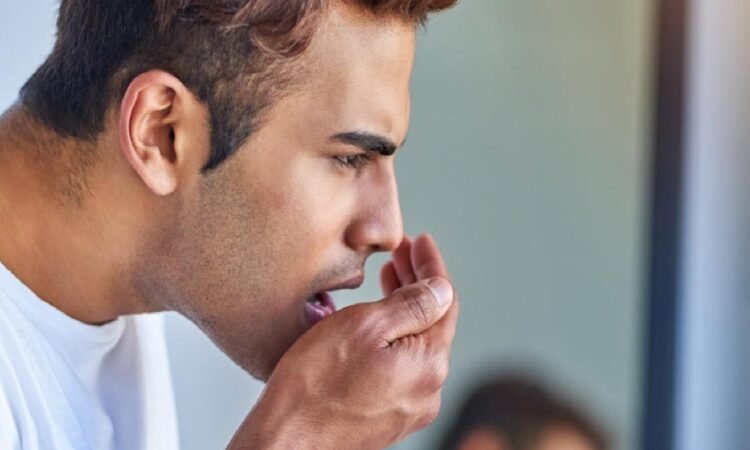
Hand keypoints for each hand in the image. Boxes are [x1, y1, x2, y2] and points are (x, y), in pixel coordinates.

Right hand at [228, 234, 458, 449]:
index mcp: (428, 363)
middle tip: (401, 254)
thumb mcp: (364, 326)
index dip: (432, 266)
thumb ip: (411, 305)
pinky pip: (403, 365)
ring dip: (406, 308)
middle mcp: (428, 390)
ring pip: (417, 343)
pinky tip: (378, 322)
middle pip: (433, 322)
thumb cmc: (315, 383)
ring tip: (389, 278)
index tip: (421, 241)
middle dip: (418, 283)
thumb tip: (442, 289)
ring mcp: (409, 406)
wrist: (286, 441)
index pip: (444, 301)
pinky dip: (396, 336)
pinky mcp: (388, 416)